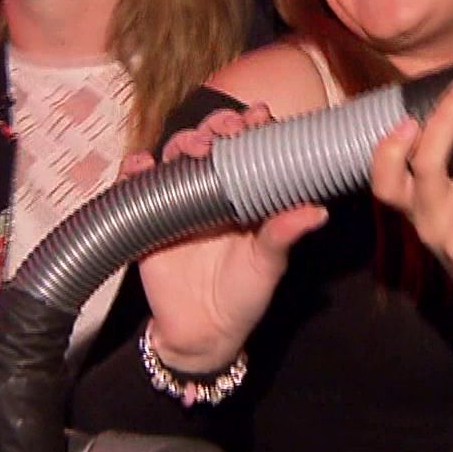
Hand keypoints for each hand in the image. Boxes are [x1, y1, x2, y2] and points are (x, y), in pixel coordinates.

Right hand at [130, 104, 326, 370]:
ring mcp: (178, 199)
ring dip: (182, 142)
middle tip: (225, 131)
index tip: (259, 117)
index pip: (249, 147)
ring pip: (175, 154)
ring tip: (193, 149)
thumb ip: (283, 235)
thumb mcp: (267, 266)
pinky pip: (135, 183)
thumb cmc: (243, 297)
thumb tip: (318, 211)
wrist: (201, 334)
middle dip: (217, 126)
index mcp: (246, 193)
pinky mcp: (147, 215)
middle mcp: (212, 189)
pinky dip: (134, 168)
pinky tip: (143, 165)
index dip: (253, 126)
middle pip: (211, 141)